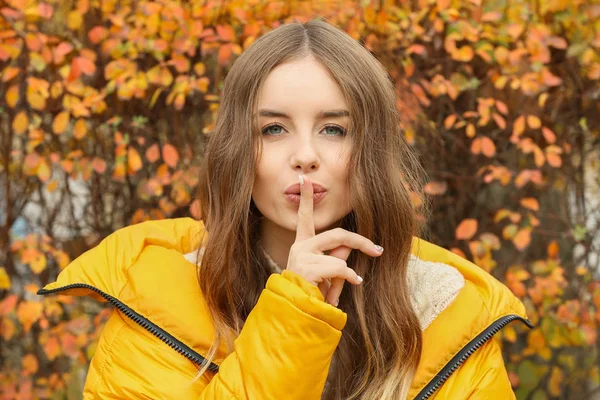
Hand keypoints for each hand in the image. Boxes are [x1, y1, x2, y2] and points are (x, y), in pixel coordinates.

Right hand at [286, 174, 383, 306]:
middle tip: (377, 250)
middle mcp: (300, 247)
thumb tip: (351, 245)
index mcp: (302, 245)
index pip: (304, 216)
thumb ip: (338, 256)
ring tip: (350, 283)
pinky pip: (339, 268)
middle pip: (337, 234)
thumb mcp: (329, 273)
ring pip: (339, 254)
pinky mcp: (307, 268)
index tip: (303, 178)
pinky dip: (349, 277)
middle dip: (361, 241)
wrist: (296, 314)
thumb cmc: (312, 295)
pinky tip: (350, 286)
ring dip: (349, 271)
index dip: (305, 197)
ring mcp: (301, 256)